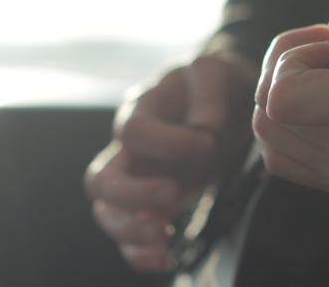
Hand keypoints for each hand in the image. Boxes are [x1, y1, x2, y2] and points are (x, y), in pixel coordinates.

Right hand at [84, 53, 258, 271]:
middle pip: (101, 180)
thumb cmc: (218, 82)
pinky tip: (167, 258)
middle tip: (172, 195)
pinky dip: (141, 252)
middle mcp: (132, 147)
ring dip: (131, 231)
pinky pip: (132, 233)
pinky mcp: (155, 201)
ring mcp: (141, 177)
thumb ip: (209, 93)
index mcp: (143, 109)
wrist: (227, 97)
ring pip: (108, 213)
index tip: (208, 142)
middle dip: (132, 195)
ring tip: (166, 236)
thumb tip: (205, 129)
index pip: (133, 131)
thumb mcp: (217, 72)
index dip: (166, 142)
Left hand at [253, 23, 328, 246]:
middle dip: (281, 72)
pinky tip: (315, 114)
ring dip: (279, 101)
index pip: (284, 93)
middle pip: (266, 112)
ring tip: (318, 85)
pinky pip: (284, 163)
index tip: (327, 47)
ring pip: (268, 137)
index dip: (291, 58)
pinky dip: (284, 132)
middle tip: (321, 61)